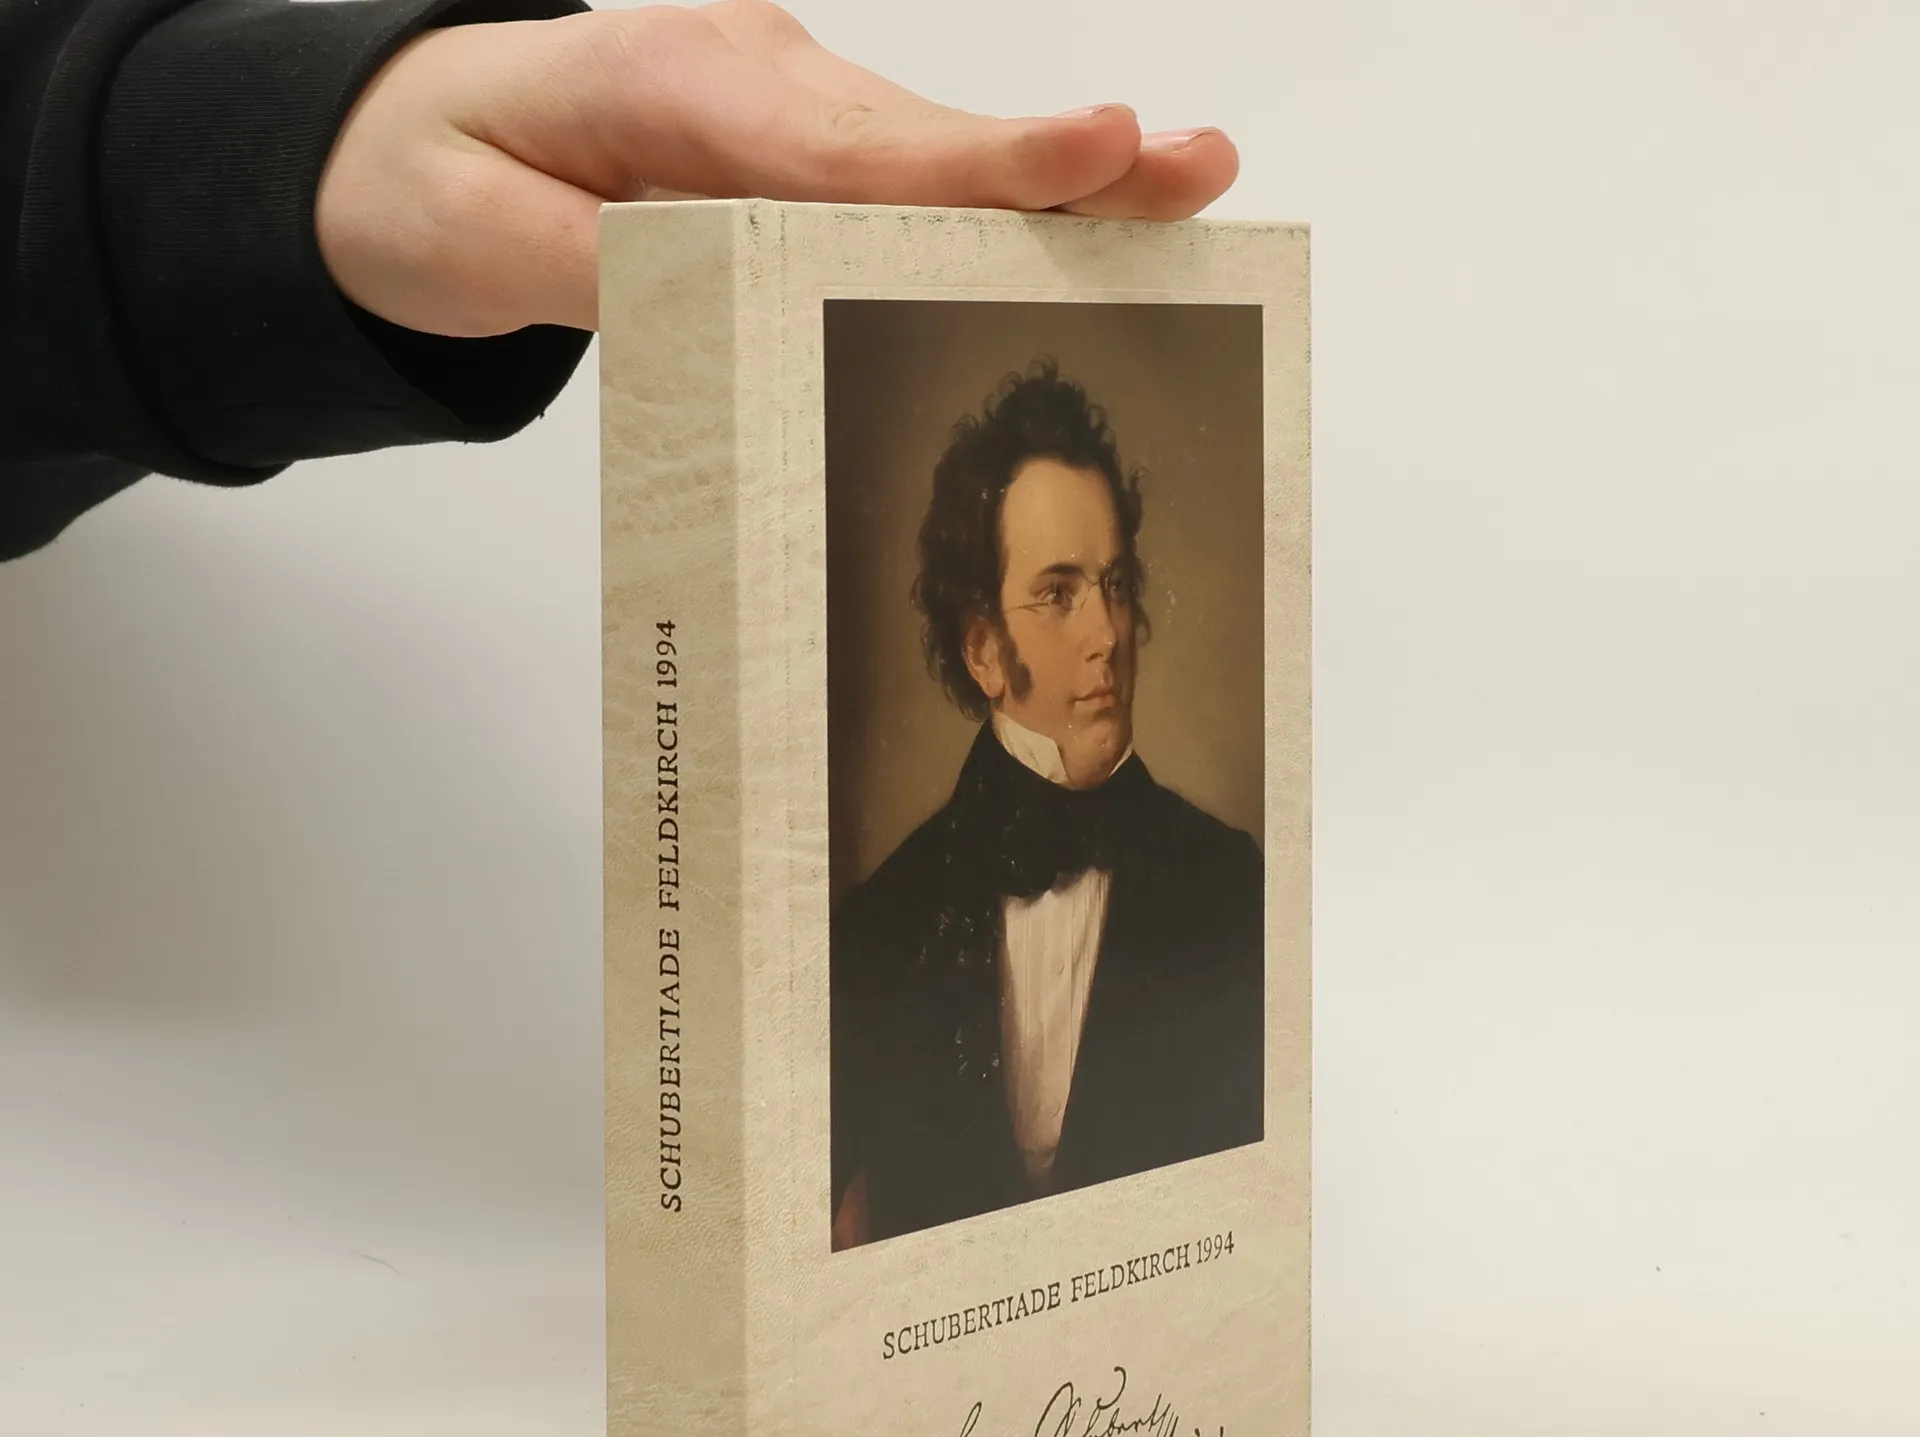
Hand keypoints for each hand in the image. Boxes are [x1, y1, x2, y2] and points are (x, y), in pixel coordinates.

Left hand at [316, 0, 1237, 337]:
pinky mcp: (795, 139)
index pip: (848, 144)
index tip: (1092, 146)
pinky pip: (905, 175)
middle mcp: (751, 78)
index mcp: (675, 88)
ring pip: (929, 155)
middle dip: (1063, 164)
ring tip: (1178, 187)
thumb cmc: (434, 178)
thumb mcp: (475, 239)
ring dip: (1053, 186)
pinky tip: (1085, 216)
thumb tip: (709, 302)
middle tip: (1193, 166)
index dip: (977, 162)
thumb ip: (593, 271)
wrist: (403, 133)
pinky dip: (991, 203)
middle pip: (925, 139)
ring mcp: (782, 102)